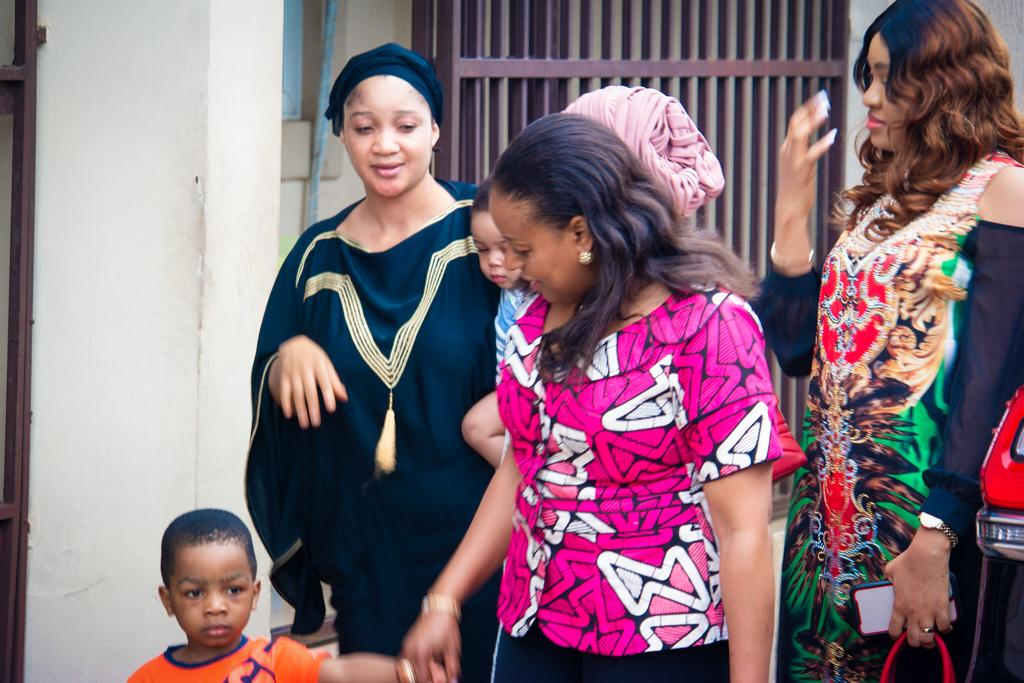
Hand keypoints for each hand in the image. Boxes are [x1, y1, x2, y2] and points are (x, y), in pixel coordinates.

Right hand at [268, 335, 347, 428]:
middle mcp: (306, 370)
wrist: (294, 345)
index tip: (331, 409)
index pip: (325, 383)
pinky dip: (286, 403)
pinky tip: (289, 414)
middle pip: (310, 391)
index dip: (328, 396)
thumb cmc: (315, 357)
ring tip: (305, 424)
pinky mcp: (284, 376)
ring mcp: (293, 373)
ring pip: (297, 394)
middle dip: (313, 408)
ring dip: (300, 410)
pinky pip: (284, 391)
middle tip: (316, 423)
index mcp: (319, 366)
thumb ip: (335, 381)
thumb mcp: (326, 364)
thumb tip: (345, 398)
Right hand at [400, 612, 460, 682]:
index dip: (431, 682)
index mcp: (421, 654)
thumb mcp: (453, 650)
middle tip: (436, 670)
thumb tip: (453, 681)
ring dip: (417, 672)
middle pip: (412, 676)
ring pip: (407, 669)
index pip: (422, 679)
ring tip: (431, 666)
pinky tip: (426, 660)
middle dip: (423, 678)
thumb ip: (452, 669)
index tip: (440, 678)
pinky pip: (405, 660)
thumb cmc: (447, 628)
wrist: (439, 608)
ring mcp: (406, 646)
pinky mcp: (406, 642)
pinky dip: (414, 665)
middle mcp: (410, 650)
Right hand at [777, 91, 835, 225]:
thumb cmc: (796, 188)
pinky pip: (811, 154)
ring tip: (826, 110)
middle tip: (824, 98)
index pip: (795, 122)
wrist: (789, 208)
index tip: (819, 98)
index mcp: (787, 148)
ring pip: (800, 134)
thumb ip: (802, 151)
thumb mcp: (796, 164)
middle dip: (809, 108)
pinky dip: (821, 143)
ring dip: (813, 120)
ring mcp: (793, 160)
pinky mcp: (801, 171)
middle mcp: (787, 151)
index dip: (807, 108)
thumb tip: (812, 140)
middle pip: (796, 123)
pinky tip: (833, 135)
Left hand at [884, 528, 953, 648]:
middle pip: (914, 640)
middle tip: (917, 637)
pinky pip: (945, 627)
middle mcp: (913, 613)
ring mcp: (929, 612)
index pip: (894, 631)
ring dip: (930, 640)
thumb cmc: (907, 562)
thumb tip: (888, 583)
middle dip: (915, 642)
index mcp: (898, 605)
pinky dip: (945, 629)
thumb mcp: (890, 572)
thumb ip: (888, 582)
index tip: (898, 634)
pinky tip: (944, 625)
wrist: (926, 556)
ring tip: (930, 636)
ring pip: (929, 639)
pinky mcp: (943, 608)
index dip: (895, 636)